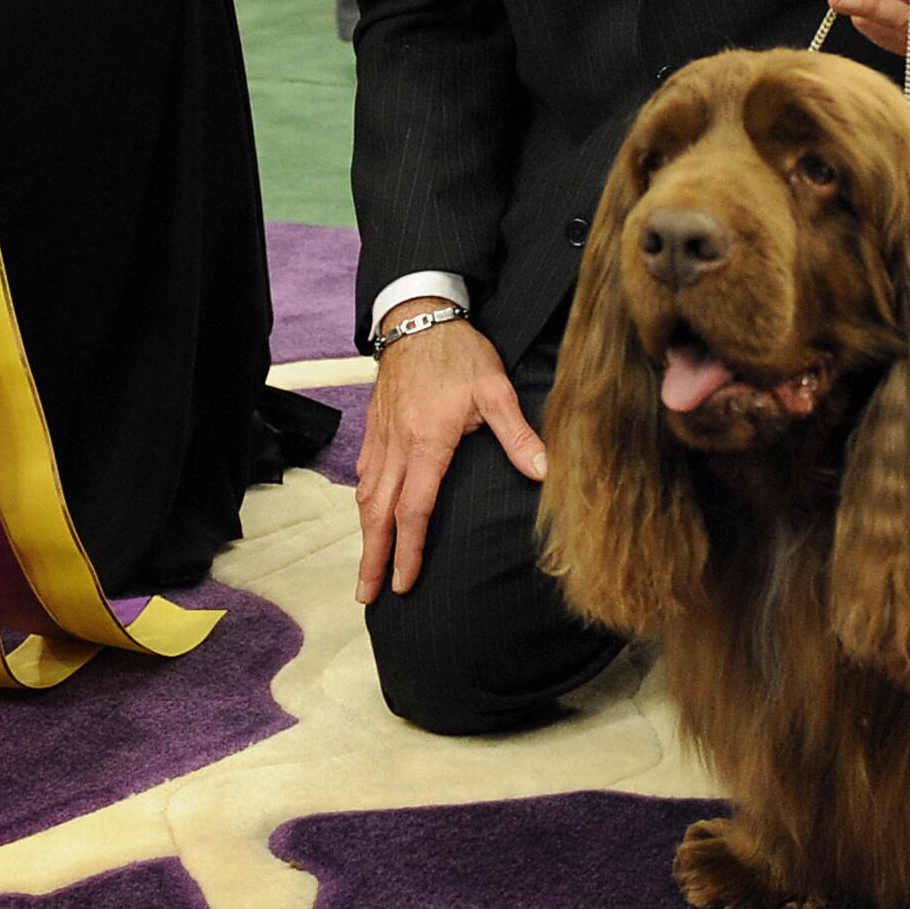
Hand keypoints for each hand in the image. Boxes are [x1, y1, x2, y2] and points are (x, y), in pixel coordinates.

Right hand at [353, 305, 546, 603]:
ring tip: (365, 566)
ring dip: (365, 534)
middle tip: (367, 595)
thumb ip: (517, 435)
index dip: (408, 550)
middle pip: (379, 514)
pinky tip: (367, 513)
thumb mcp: (495, 390)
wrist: (416, 313)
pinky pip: (364, 472)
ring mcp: (382, 436)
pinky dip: (363, 500)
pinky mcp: (375, 425)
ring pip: (367, 495)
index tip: (404, 583)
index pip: (413, 510)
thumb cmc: (457, 351)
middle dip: (373, 557)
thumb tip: (545, 473)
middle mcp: (397, 446)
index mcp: (426, 443)